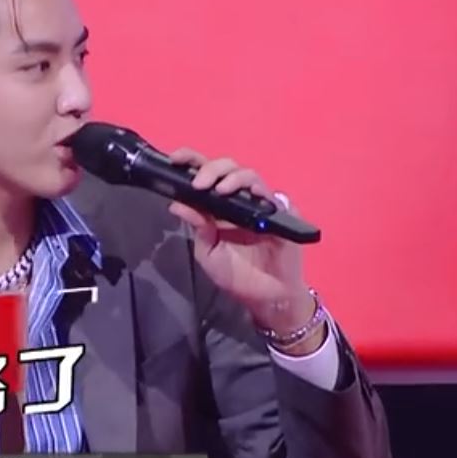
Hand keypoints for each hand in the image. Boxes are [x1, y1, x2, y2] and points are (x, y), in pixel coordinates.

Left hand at [166, 148, 316, 334]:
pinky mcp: (281, 214)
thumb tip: (176, 203)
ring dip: (232, 178)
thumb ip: (197, 227)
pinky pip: (272, 195)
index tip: (175, 159)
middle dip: (210, 168)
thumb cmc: (238, 275)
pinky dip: (259, 191)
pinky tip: (249, 195)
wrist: (266, 298)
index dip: (190, 161)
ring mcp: (261, 204)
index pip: (205, 175)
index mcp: (218, 205)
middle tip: (198, 183)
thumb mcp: (208, 252)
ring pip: (249, 175)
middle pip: (227, 168)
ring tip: (219, 190)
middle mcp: (239, 199)